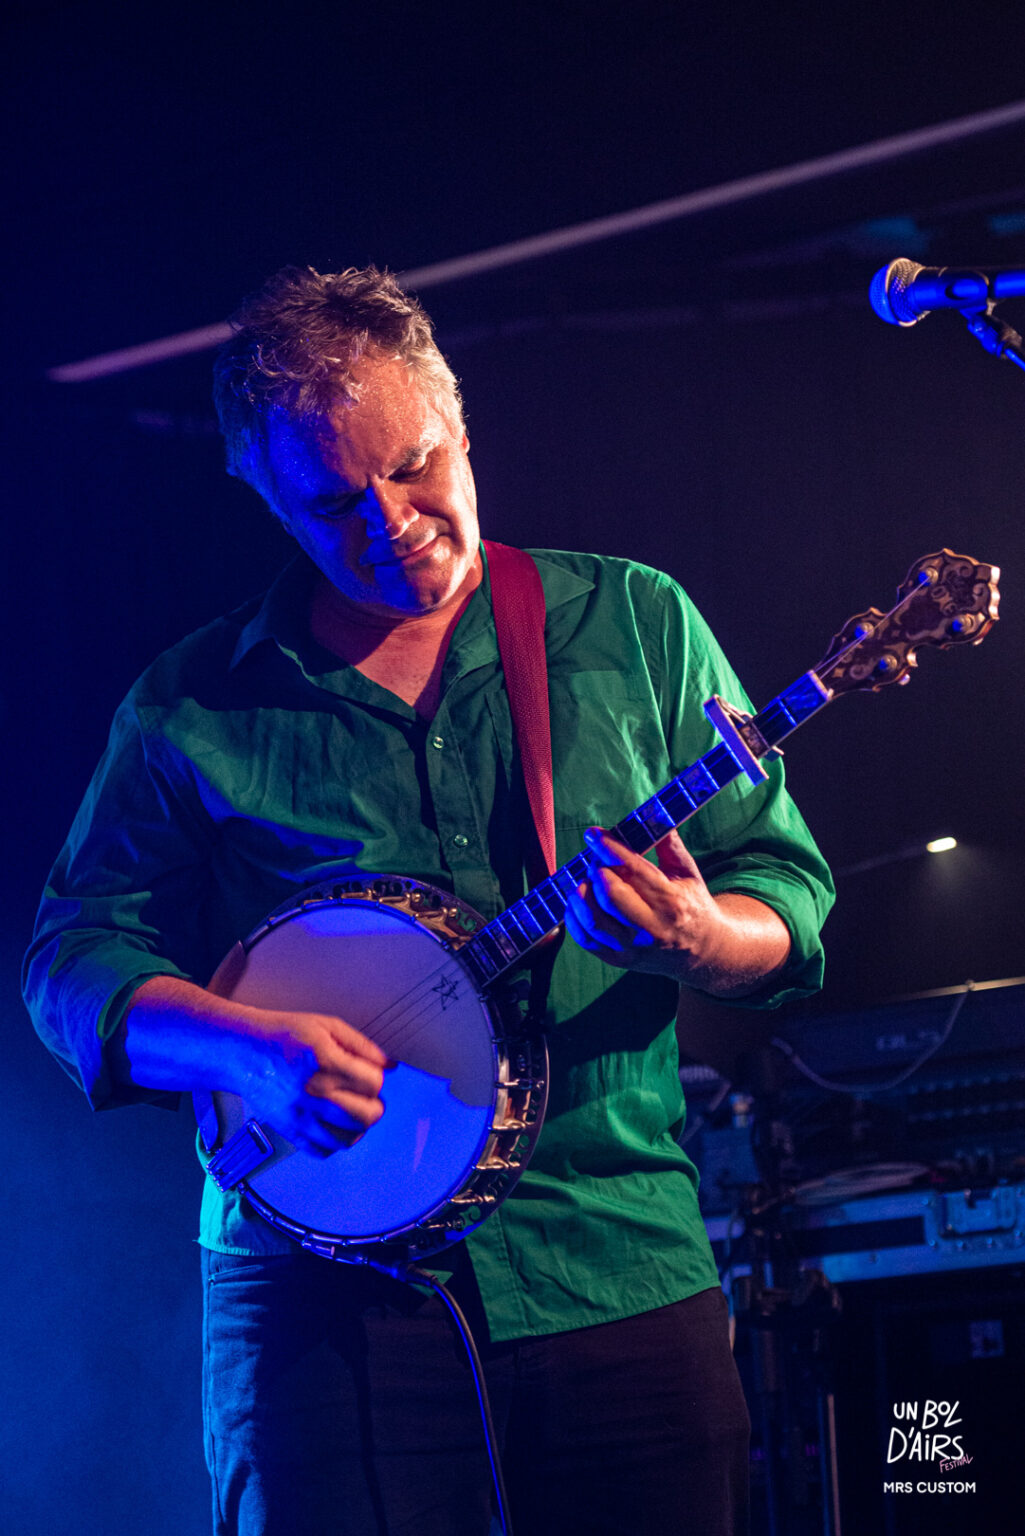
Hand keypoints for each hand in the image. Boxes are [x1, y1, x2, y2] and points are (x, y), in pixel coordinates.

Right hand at [230, 1006, 390, 1156]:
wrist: (243, 1052)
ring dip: (357, 1127)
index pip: (373, 1083)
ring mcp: (301, 1115)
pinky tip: (332, 1126)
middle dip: (374, 1106)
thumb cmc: (283, 1035)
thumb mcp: (326, 1026)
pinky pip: (322, 1151)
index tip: (367, 1074)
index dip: (376, 1078)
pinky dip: (334, 1143)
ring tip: (351, 1112)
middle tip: (366, 1097)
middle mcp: (314, 1092)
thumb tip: (389, 1064)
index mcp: (326, 1062)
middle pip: (367, 1115)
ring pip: (347, 1138)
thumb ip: (361, 1045)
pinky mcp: (289, 1130)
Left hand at [563, 827, 790, 995]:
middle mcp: (653, 928)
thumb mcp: (688, 872)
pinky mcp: (619, 960)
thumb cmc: (692, 904)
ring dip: (580, 894)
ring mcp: (634, 947)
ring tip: (583, 881)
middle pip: (610, 895)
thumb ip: (668, 844)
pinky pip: (586, 940)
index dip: (608, 848)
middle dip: (596, 870)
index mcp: (671, 901)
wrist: (703, 951)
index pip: (633, 870)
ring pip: (593, 920)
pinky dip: (573, 918)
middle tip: (595, 861)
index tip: (593, 834)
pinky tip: (577, 901)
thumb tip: (651, 813)